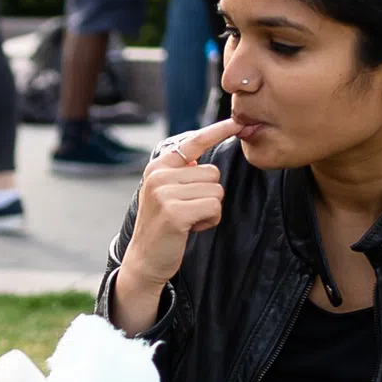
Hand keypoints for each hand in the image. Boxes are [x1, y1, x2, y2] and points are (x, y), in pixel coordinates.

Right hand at [112, 117, 237, 331]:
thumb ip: (181, 173)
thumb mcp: (166, 192)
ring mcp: (164, 192)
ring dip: (209, 209)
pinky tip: (190, 228)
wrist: (145, 259)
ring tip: (188, 219)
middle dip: (209, 195)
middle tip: (187, 211)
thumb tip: (200, 158)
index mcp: (158, 166)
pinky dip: (209, 220)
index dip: (217, 131)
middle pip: (213, 173)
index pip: (193, 143)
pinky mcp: (174, 211)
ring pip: (216, 191)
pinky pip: (213, 207)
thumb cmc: (163, 225)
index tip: (236, 122)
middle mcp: (159, 175)